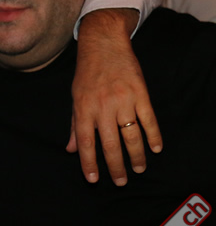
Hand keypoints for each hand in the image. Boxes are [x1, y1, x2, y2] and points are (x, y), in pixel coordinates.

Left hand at [67, 9, 162, 185]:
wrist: (103, 44)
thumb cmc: (87, 74)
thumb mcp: (75, 97)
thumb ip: (74, 125)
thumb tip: (71, 150)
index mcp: (83, 108)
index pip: (85, 142)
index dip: (88, 163)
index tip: (93, 180)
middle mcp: (102, 106)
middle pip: (110, 144)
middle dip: (115, 166)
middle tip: (120, 181)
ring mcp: (123, 100)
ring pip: (131, 136)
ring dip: (135, 156)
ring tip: (138, 169)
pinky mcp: (140, 93)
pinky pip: (149, 120)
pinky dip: (153, 136)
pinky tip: (155, 149)